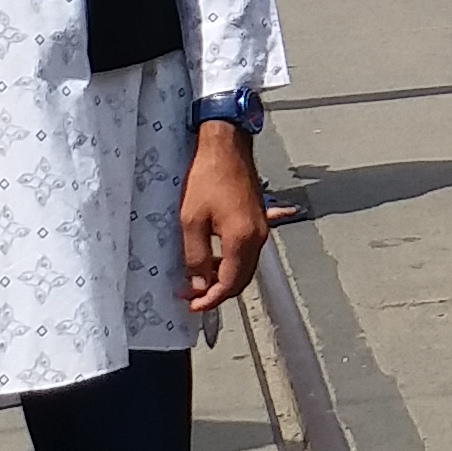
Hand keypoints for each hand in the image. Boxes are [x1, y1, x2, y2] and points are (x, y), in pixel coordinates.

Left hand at [180, 119, 270, 312]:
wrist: (226, 145)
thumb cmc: (207, 176)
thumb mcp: (191, 220)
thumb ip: (196, 256)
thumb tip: (199, 283)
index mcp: (242, 240)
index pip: (229, 284)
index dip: (210, 299)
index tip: (192, 305)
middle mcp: (257, 237)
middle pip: (241, 279)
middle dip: (217, 291)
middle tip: (192, 294)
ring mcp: (260, 227)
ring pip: (245, 265)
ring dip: (224, 275)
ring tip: (198, 276)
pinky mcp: (257, 217)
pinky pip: (247, 249)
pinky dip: (232, 260)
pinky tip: (220, 259)